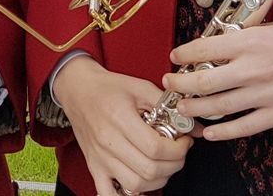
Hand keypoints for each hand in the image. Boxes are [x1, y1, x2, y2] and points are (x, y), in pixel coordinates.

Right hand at [53, 56, 191, 194]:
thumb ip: (168, 106)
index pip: (156, 148)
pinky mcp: (94, 167)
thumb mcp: (140, 87)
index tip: (184, 141)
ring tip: (162, 165)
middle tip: (178, 152)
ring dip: (157, 180)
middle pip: (149, 170)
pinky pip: (108, 194)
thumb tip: (195, 127)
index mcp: (120, 118)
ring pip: (135, 185)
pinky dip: (127, 195)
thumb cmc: (108, 88)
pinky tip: (139, 183)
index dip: (178, 149)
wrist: (78, 89)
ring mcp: (100, 158)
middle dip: (174, 164)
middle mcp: (108, 141)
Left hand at [164, 21, 272, 140]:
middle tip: (170, 84)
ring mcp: (264, 94)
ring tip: (182, 108)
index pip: (203, 49)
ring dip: (194, 109)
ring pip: (217, 107)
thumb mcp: (271, 26)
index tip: (174, 57)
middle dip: (179, 85)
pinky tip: (209, 132)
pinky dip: (222, 133)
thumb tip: (216, 40)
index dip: (182, 54)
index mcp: (249, 41)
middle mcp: (252, 68)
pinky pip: (243, 127)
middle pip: (202, 81)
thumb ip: (243, 35)